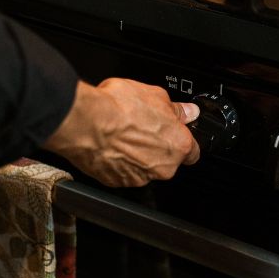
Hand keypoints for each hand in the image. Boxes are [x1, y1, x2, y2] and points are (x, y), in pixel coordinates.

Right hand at [42, 78, 199, 186]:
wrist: (86, 123)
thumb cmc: (119, 108)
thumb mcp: (156, 95)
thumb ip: (176, 108)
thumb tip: (187, 111)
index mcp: (178, 145)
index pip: (193, 151)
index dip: (183, 139)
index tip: (175, 131)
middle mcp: (162, 167)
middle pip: (167, 160)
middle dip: (158, 145)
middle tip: (144, 126)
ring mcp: (139, 177)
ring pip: (145, 166)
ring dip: (138, 153)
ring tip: (123, 132)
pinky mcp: (116, 182)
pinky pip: (123, 172)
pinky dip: (119, 161)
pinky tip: (111, 143)